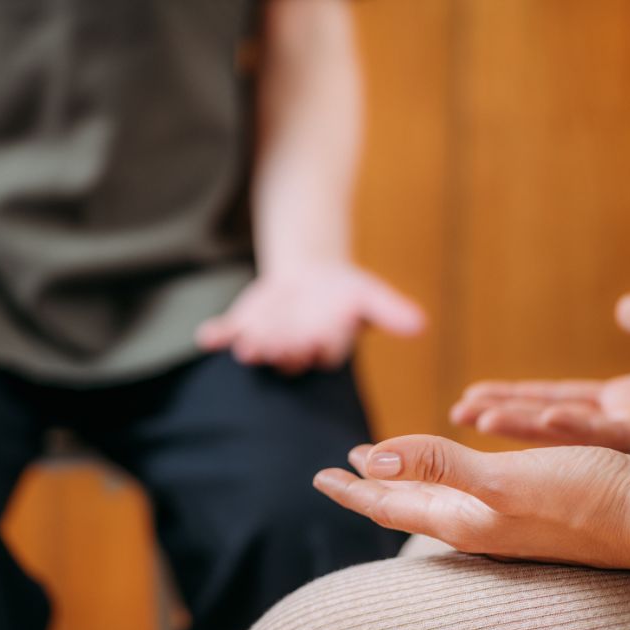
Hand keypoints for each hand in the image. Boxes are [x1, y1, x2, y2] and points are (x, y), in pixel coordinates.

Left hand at [196, 263, 424, 373]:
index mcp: (326, 348)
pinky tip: (207, 336)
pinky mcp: (241, 329)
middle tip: (277, 345)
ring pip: (259, 349)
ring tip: (245, 346)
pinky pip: (226, 336)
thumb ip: (391, 311)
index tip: (318, 335)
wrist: (306, 276)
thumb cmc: (342, 290)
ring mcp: (265, 342)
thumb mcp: (368, 294)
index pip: (325, 350)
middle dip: (284, 348)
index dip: (321, 343)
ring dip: (252, 347)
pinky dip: (216, 336)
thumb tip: (422, 326)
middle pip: (289, 354)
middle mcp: (294, 352)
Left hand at [314, 436, 629, 571]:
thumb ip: (437, 468)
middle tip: (341, 470)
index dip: (352, 489)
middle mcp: (479, 524)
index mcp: (464, 520)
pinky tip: (457, 472)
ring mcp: (507, 519)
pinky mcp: (534, 506)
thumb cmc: (587, 500)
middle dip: (370, 488)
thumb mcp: (504, 481)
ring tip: (386, 467)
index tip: (320, 475)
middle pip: (407, 504)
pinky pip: (471, 493)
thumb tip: (370, 462)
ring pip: (437, 500)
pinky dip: (446, 478)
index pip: (389, 505)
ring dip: (405, 483)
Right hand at [451, 294, 629, 460]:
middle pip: (553, 420)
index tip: (472, 398)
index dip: (516, 398)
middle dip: (504, 417)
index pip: (559, 399)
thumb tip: (623, 307)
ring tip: (479, 421)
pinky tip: (543, 421)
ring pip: (576, 433)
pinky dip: (580, 428)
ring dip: (525, 427)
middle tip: (455, 415)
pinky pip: (622, 434)